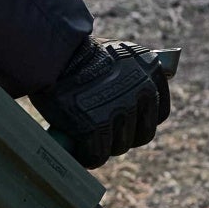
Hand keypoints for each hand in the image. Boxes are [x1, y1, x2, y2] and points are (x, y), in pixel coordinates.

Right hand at [39, 40, 174, 165]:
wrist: (49, 51)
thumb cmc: (75, 52)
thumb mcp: (114, 55)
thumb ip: (128, 77)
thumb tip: (129, 102)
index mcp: (150, 69)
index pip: (158, 112)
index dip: (140, 121)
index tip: (126, 124)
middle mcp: (143, 90)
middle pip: (143, 134)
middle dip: (123, 137)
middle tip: (102, 134)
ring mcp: (120, 109)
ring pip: (119, 146)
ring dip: (103, 146)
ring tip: (85, 140)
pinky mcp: (96, 126)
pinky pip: (97, 154)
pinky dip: (86, 156)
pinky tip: (77, 150)